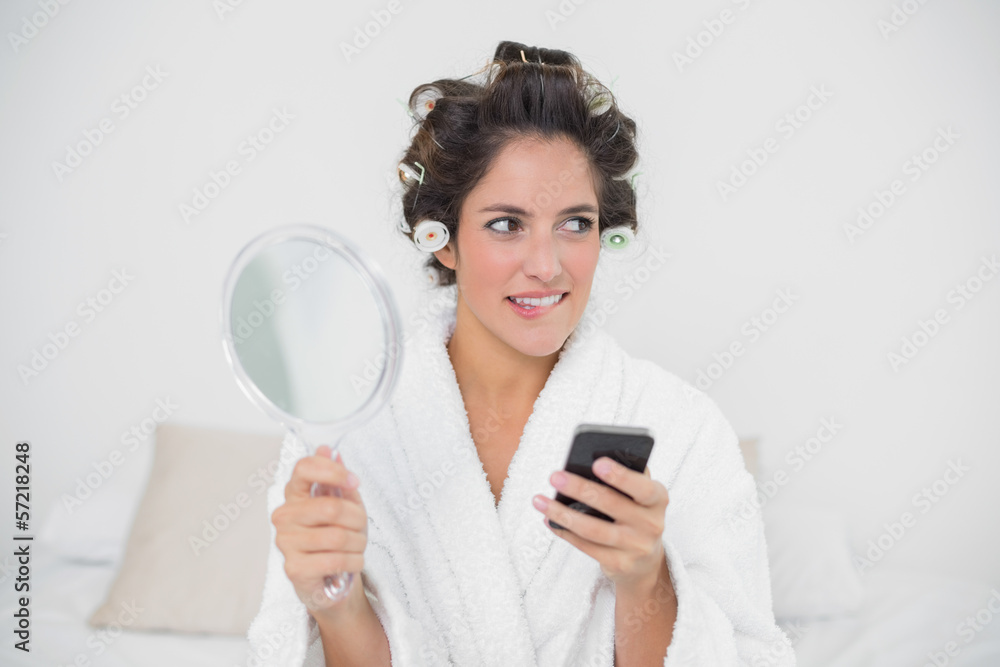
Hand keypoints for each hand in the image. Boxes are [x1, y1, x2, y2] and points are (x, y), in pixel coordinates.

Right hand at [271, 445, 368, 616]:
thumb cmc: (336, 536)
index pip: (304, 468)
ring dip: (358, 543)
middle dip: (357, 519)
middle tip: (361, 527)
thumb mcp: (344, 504)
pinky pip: (335, 560)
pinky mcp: (294, 569)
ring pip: (337, 537)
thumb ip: (337, 479)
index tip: (354, 482)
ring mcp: (286, 542)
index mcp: (295, 494)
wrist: (330, 579)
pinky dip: (354, 561)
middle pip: (331, 508)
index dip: (333, 472)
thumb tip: (329, 449)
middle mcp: (284, 516)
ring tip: (357, 546)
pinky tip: (352, 562)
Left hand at [532, 457, 669, 590]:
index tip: (597, 463)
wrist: (646, 561)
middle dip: (580, 488)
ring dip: (562, 513)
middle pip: (610, 504)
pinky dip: (564, 532)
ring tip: (540, 500)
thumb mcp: (641, 496)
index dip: (621, 476)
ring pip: (592, 529)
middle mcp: (651, 524)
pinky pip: (585, 546)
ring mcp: (635, 547)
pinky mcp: (619, 564)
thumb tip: (592, 460)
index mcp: (657, 499)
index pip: (642, 487)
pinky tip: (549, 520)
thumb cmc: (636, 515)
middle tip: (555, 476)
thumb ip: (627, 476)